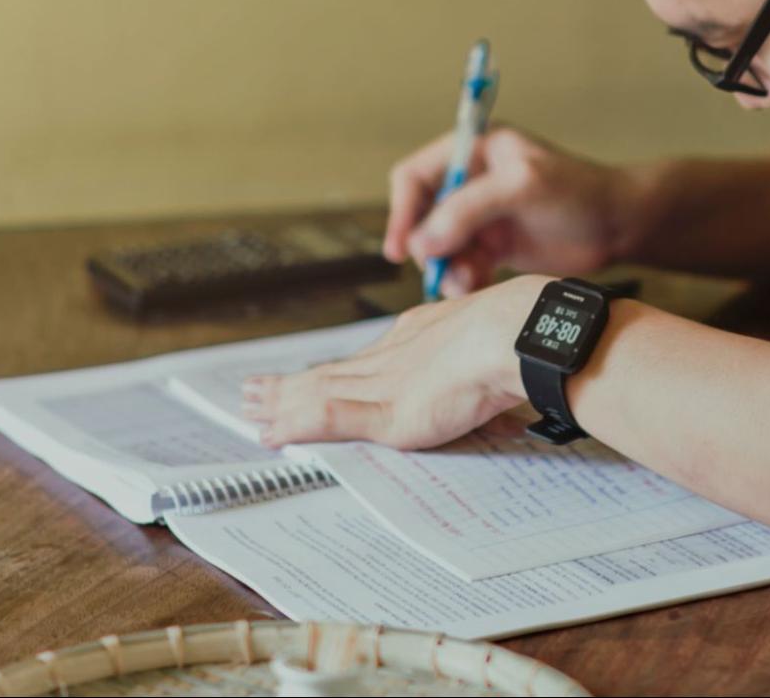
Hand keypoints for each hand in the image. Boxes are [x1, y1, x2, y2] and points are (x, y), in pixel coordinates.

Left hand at [241, 275, 544, 449]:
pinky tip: (271, 434)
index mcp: (417, 337)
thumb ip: (478, 368)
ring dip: (281, 403)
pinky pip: (325, 416)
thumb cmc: (520, 342)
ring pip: (317, 391)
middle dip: (291, 385)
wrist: (518, 336)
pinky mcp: (385, 411)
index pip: (363, 359)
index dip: (332, 370)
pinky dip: (295, 425)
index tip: (308, 377)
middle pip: (330, 372)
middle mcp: (392, 355)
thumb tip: (491, 390)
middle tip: (254, 390)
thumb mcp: (493, 351)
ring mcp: (385, 382)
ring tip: (249, 407)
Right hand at [384, 125, 634, 296]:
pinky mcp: (495, 246)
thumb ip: (469, 209)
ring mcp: (482, 216)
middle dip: (428, 246)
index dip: (402, 210)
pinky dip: (463, 279)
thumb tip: (422, 241)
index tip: (401, 248)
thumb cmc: (578, 192)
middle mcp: (473, 182)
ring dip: (447, 268)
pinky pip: (462, 265)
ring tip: (466, 283)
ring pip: (441, 247)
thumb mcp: (522, 187)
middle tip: (441, 271)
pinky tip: (476, 287)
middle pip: (423, 217)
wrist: (619, 225)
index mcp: (474, 151)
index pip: (415, 176)